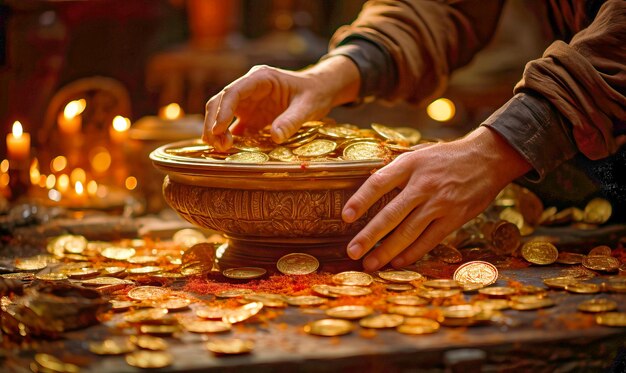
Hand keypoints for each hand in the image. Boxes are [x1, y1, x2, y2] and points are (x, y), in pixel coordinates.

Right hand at [203, 56, 359, 150]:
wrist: (319, 91)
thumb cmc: (314, 93)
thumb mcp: (308, 106)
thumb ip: (292, 120)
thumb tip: (276, 137)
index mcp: (260, 78)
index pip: (234, 92)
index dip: (223, 110)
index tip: (219, 129)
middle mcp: (249, 88)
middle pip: (221, 102)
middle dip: (214, 122)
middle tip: (218, 145)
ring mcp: (248, 102)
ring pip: (221, 113)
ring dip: (217, 131)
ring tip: (222, 149)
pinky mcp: (250, 116)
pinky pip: (233, 126)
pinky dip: (227, 138)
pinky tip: (226, 151)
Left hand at [342, 127, 531, 270]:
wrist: (486, 159)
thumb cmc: (445, 158)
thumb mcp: (418, 156)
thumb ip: (395, 172)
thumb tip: (366, 193)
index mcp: (409, 165)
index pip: (379, 182)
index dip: (361, 200)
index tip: (346, 217)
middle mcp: (423, 184)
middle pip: (391, 214)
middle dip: (369, 236)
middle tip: (352, 252)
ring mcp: (440, 203)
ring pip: (408, 232)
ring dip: (387, 251)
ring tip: (370, 264)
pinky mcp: (454, 218)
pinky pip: (429, 240)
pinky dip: (412, 253)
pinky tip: (396, 263)